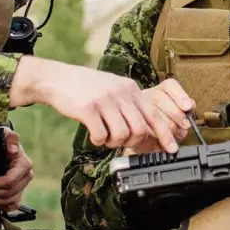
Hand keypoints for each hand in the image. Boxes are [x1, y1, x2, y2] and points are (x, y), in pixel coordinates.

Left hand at [0, 129, 32, 212]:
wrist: (8, 146)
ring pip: (9, 201)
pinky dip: (1, 206)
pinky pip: (12, 205)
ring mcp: (23, 185)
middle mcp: (26, 176)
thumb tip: (12, 149)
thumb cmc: (6, 141)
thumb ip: (11, 138)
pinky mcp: (19, 192)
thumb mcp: (6, 134)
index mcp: (24, 165)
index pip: (9, 181)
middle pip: (8, 193)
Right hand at [10, 57, 182, 151]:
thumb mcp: (114, 88)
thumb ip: (130, 105)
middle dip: (132, 143)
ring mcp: (104, 100)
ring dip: (113, 143)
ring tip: (105, 137)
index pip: (154, 115)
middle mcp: (120, 93)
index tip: (171, 149)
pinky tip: (94, 136)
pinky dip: (98, 141)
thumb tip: (147, 130)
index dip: (165, 134)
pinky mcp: (87, 109)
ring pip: (122, 135)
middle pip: (139, 129)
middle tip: (120, 142)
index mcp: (130, 88)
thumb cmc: (87, 87)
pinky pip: (101, 136)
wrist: (58, 79)